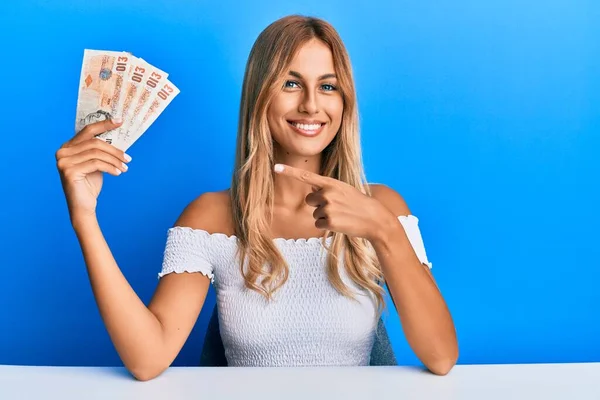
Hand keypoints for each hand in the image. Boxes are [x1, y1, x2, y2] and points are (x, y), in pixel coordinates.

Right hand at [55, 119, 130, 223]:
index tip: (120, 121)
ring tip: (125, 167)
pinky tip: (118, 173)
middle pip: (94, 142)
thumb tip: (118, 136)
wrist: (83, 206)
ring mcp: (63, 161)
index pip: (88, 130)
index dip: (104, 124)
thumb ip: (100, 150)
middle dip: (114, 149)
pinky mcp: (69, 171)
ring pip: (96, 153)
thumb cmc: (90, 184)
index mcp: (68, 147)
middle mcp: (62, 152)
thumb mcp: (96, 163)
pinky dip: (110, 167)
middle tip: (128, 158)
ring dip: (114, 160)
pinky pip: (96, 164)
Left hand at [274, 164, 392, 241]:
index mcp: (331, 183)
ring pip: (315, 214)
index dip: (289, 172)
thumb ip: (327, 189)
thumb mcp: (344, 190)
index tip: (275, 167)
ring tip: (341, 215)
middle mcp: (327, 193)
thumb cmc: (358, 203)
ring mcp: (328, 207)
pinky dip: (327, 226)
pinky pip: (318, 224)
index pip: (306, 176)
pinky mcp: (329, 221)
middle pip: (310, 200)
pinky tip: (340, 223)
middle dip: (319, 205)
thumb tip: (311, 194)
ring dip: (325, 217)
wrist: (374, 218)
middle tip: (337, 207)